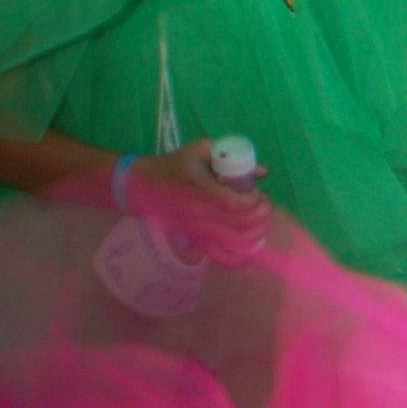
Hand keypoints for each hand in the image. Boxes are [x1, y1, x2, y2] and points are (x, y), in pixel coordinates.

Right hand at [129, 141, 273, 263]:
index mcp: (201, 189)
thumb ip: (233, 158)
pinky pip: (221, 257)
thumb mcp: (201, 150)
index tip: (256, 191)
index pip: (234, 203)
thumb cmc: (175, 165)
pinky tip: (252, 247)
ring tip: (261, 220)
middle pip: (241, 224)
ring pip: (236, 243)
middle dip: (261, 214)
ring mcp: (199, 230)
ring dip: (257, 233)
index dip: (253, 199)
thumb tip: (263, 172)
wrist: (143, 186)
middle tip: (263, 203)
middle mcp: (201, 214)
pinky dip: (240, 257)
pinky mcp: (197, 240)